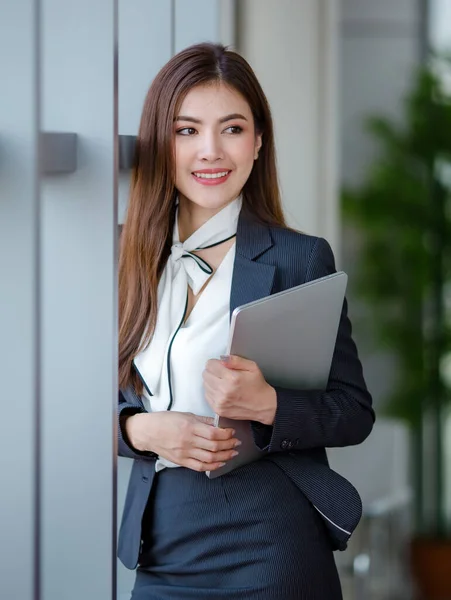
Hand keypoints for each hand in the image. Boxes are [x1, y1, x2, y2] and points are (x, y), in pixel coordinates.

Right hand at [125, 411, 240, 471]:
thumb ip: (203, 420)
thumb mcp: (185, 415)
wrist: (147, 432)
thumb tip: (219, 423)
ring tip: (233, 453)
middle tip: (237, 443)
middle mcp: (188, 441)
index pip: (214, 433)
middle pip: (214, 446)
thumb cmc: (165, 420)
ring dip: (224, 456)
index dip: (227, 434)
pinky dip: (212, 466)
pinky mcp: (181, 461)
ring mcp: (185, 452)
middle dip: (229, 445)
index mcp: (190, 426)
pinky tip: (220, 463)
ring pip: (209, 458)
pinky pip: (199, 467)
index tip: (233, 432)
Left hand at [202, 355, 276, 424]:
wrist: (263, 406)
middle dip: (213, 372)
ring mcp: (220, 401)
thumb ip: (235, 360)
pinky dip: (212, 392)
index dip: (216, 363)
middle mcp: (223, 390)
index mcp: (232, 378)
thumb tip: (222, 358)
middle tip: (223, 374)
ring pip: (205, 385)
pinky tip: (222, 392)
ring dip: (212, 382)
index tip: (221, 366)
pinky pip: (207, 395)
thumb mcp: (252, 367)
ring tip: (224, 383)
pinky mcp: (218, 409)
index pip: (210, 365)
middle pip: (205, 374)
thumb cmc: (257, 385)